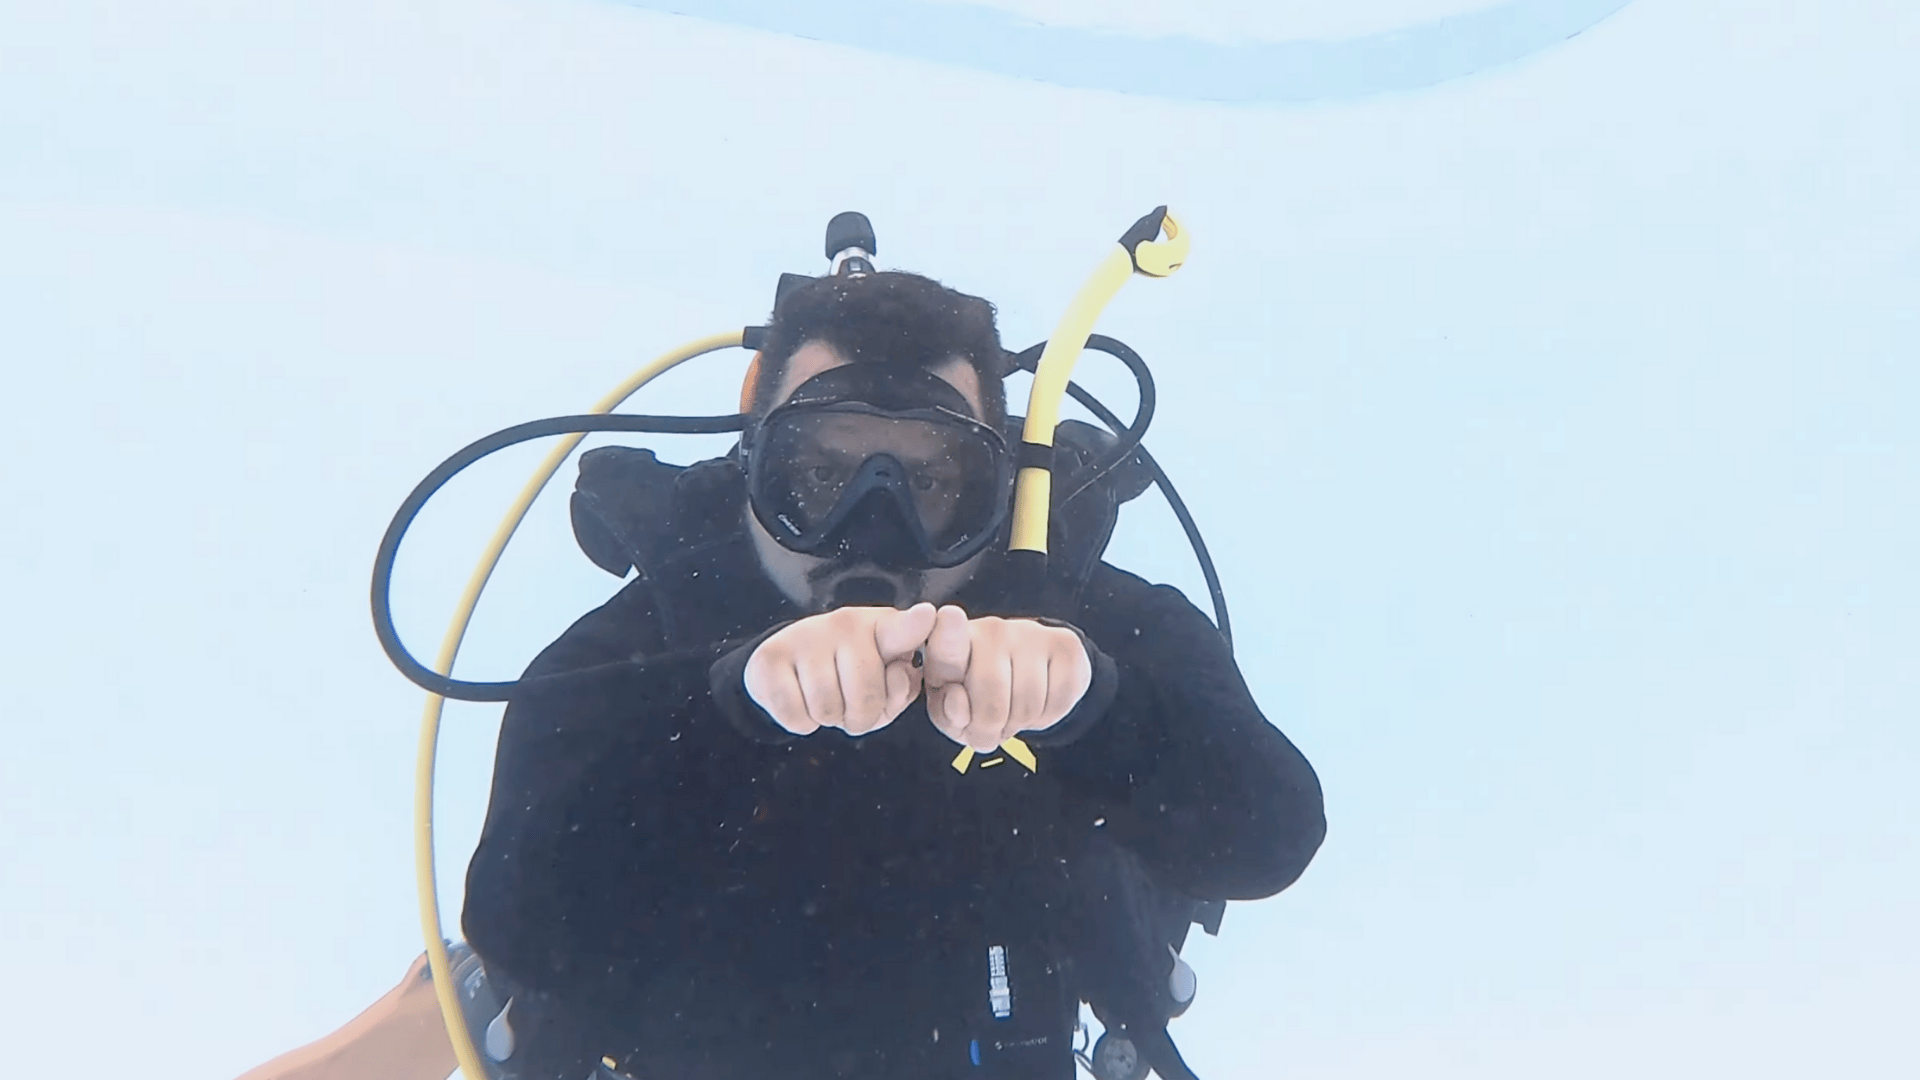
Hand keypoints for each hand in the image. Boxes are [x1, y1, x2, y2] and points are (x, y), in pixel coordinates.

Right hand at [744, 603, 937, 737]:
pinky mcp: (770, 658)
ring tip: (826, 700)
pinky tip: (801, 700)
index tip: (928, 614)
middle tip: (849, 704)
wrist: (787, 666)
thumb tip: (903, 674)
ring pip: (827, 710)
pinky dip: (801, 722)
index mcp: (879, 628)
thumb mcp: (883, 681)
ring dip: (828, 720)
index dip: (914, 626)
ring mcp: (804, 637)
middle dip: (860, 718)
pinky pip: (796, 716)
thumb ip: (901, 686)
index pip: (900, 630)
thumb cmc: (846, 676)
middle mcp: (843, 624)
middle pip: (865, 699)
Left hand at [921, 606, 1092, 751]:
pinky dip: (1048, 717)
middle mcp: (990, 630)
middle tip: (987, 730)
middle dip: (989, 729)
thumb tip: (959, 703)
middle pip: (992, 698)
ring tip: (1010, 715)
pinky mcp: (1065, 644)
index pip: (948, 641)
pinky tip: (1036, 705)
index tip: (949, 616)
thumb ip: (947, 713)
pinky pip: (1060, 700)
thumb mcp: (951, 713)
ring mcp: (1030, 633)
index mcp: (949, 645)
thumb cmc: (975, 695)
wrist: (1023, 677)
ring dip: (1018, 725)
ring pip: (1028, 705)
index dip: (948, 632)